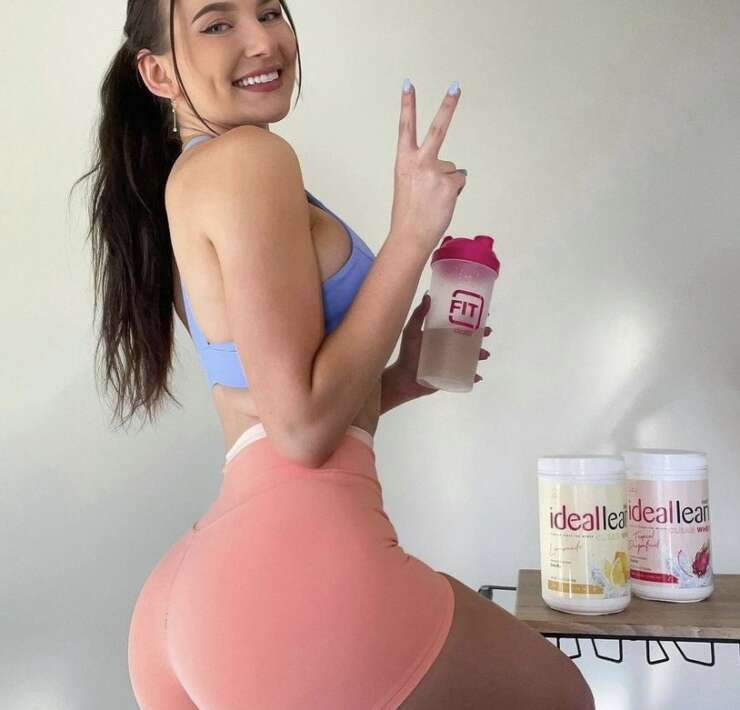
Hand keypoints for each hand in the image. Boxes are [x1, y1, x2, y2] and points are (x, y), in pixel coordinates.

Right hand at [390, 80, 465, 252]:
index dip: (407, 105)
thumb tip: (451, 170)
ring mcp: (436, 172)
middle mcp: (420, 162)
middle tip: (456, 85)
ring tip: (433, 200)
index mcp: (404, 161)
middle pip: (438, 129)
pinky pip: (459, 182)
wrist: (409, 236)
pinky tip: (442, 203)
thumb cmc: (407, 213)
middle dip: (447, 105)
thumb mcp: (407, 185)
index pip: (405, 127)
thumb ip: (423, 170)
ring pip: (452, 170)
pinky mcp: (450, 184)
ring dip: (447, 184)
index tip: (408, 84)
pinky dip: (454, 193)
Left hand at [390, 292, 491, 400]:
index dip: (472, 318)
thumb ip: (418, 315)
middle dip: (481, 335)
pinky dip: (473, 376)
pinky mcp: (450, 375)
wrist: (403, 379)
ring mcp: (450, 361)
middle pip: (468, 338)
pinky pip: (465, 375)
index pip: (459, 323)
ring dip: (480, 354)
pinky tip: (478, 376)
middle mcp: (447, 346)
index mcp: (440, 334)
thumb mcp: (411, 331)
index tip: (484, 312)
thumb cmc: (407, 353)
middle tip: (488, 332)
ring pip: (470, 356)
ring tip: (484, 355)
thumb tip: (428, 295)